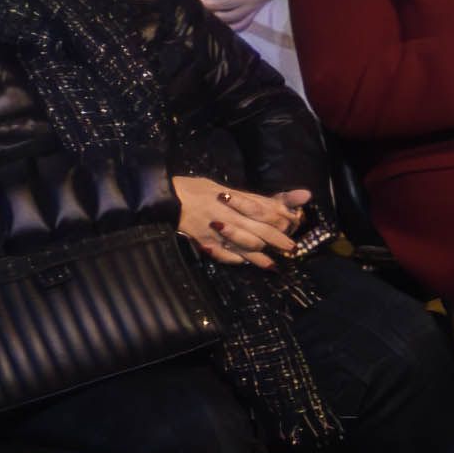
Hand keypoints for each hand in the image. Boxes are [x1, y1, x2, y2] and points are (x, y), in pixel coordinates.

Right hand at [170, 174, 311, 268]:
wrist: (161, 198)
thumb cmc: (191, 189)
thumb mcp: (219, 188)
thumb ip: (248, 197)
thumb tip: (277, 199)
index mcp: (231, 200)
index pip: (264, 212)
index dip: (280, 221)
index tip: (292, 226)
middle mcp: (227, 216)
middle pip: (259, 231)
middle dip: (278, 241)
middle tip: (291, 249)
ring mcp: (215, 232)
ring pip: (245, 246)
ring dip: (261, 256)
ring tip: (272, 264)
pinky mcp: (203, 243)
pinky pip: (224, 255)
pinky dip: (237, 260)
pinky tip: (245, 263)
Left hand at [192, 0, 274, 26]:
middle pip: (224, 5)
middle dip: (207, 4)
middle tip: (194, 3)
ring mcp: (251, 9)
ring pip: (230, 17)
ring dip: (214, 16)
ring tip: (202, 13)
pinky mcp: (253, 16)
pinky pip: (240, 25)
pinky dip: (228, 27)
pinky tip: (217, 25)